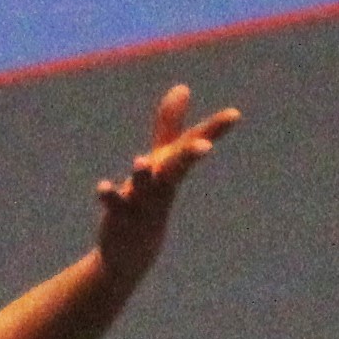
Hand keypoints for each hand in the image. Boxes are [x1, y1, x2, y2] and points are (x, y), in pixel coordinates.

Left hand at [94, 84, 240, 287]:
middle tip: (204, 147)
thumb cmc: (152, 198)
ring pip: (145, 188)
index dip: (215, 129)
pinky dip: (110, 196)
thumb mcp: (162, 159)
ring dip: (142, 176)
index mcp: (173, 168)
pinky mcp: (121, 217)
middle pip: (178, 168)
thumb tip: (182, 86)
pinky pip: (115, 206)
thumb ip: (170, 124)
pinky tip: (102, 187)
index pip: (195, 144)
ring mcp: (143, 202)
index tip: (236, 114)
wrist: (134, 252)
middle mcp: (162, 184)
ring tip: (140, 161)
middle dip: (190, 156)